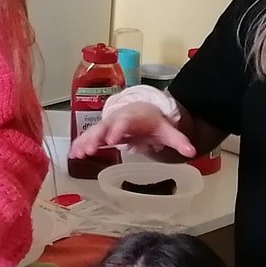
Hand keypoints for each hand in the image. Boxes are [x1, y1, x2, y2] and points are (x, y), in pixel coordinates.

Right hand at [67, 102, 194, 160]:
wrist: (140, 111)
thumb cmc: (151, 121)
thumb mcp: (166, 130)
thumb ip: (178, 140)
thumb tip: (192, 151)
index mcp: (132, 118)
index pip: (125, 122)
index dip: (119, 129)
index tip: (114, 139)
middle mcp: (116, 120)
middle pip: (105, 127)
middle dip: (97, 137)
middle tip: (90, 148)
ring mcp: (106, 126)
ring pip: (93, 133)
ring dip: (85, 142)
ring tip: (77, 154)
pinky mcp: (100, 133)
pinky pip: (88, 138)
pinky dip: (80, 145)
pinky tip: (73, 155)